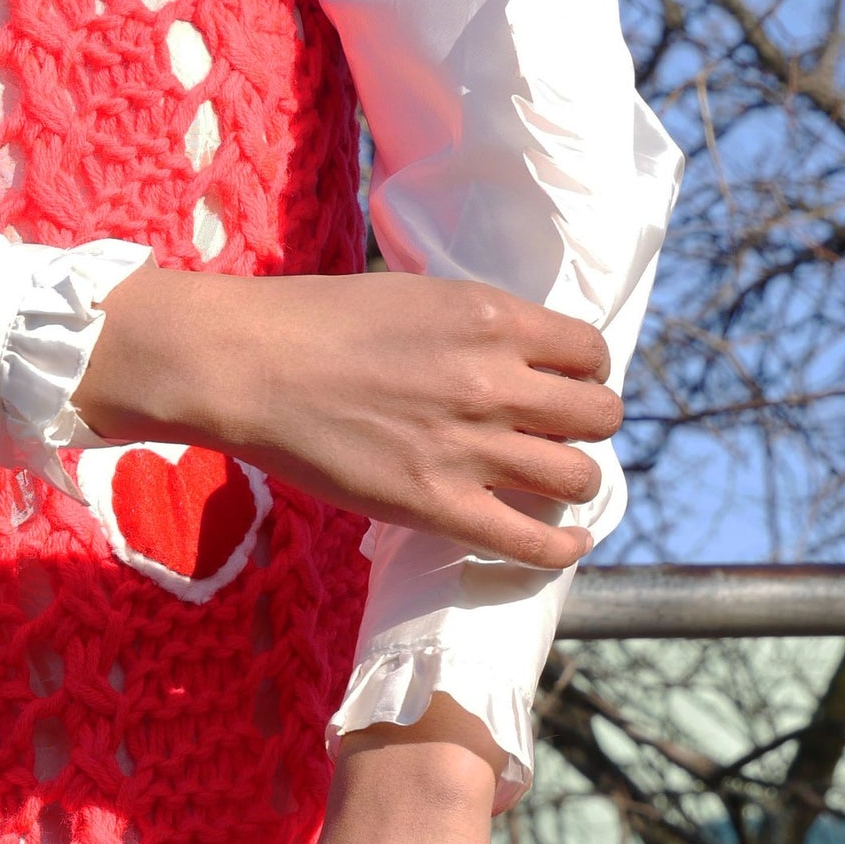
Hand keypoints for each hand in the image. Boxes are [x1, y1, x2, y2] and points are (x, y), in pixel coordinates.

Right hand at [75, 264, 620, 572]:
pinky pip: (534, 542)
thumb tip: (512, 355)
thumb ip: (472, 326)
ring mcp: (469, 447)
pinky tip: (565, 543)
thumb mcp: (413, 296)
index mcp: (490, 318)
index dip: (584, 372)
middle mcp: (494, 381)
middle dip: (585, 425)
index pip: (588, 352)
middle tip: (553, 433)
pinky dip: (562, 548)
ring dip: (574, 481)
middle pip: (598, 416)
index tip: (562, 385)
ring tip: (549, 482)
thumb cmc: (312, 322)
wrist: (245, 365)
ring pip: (579, 477)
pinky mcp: (437, 504)